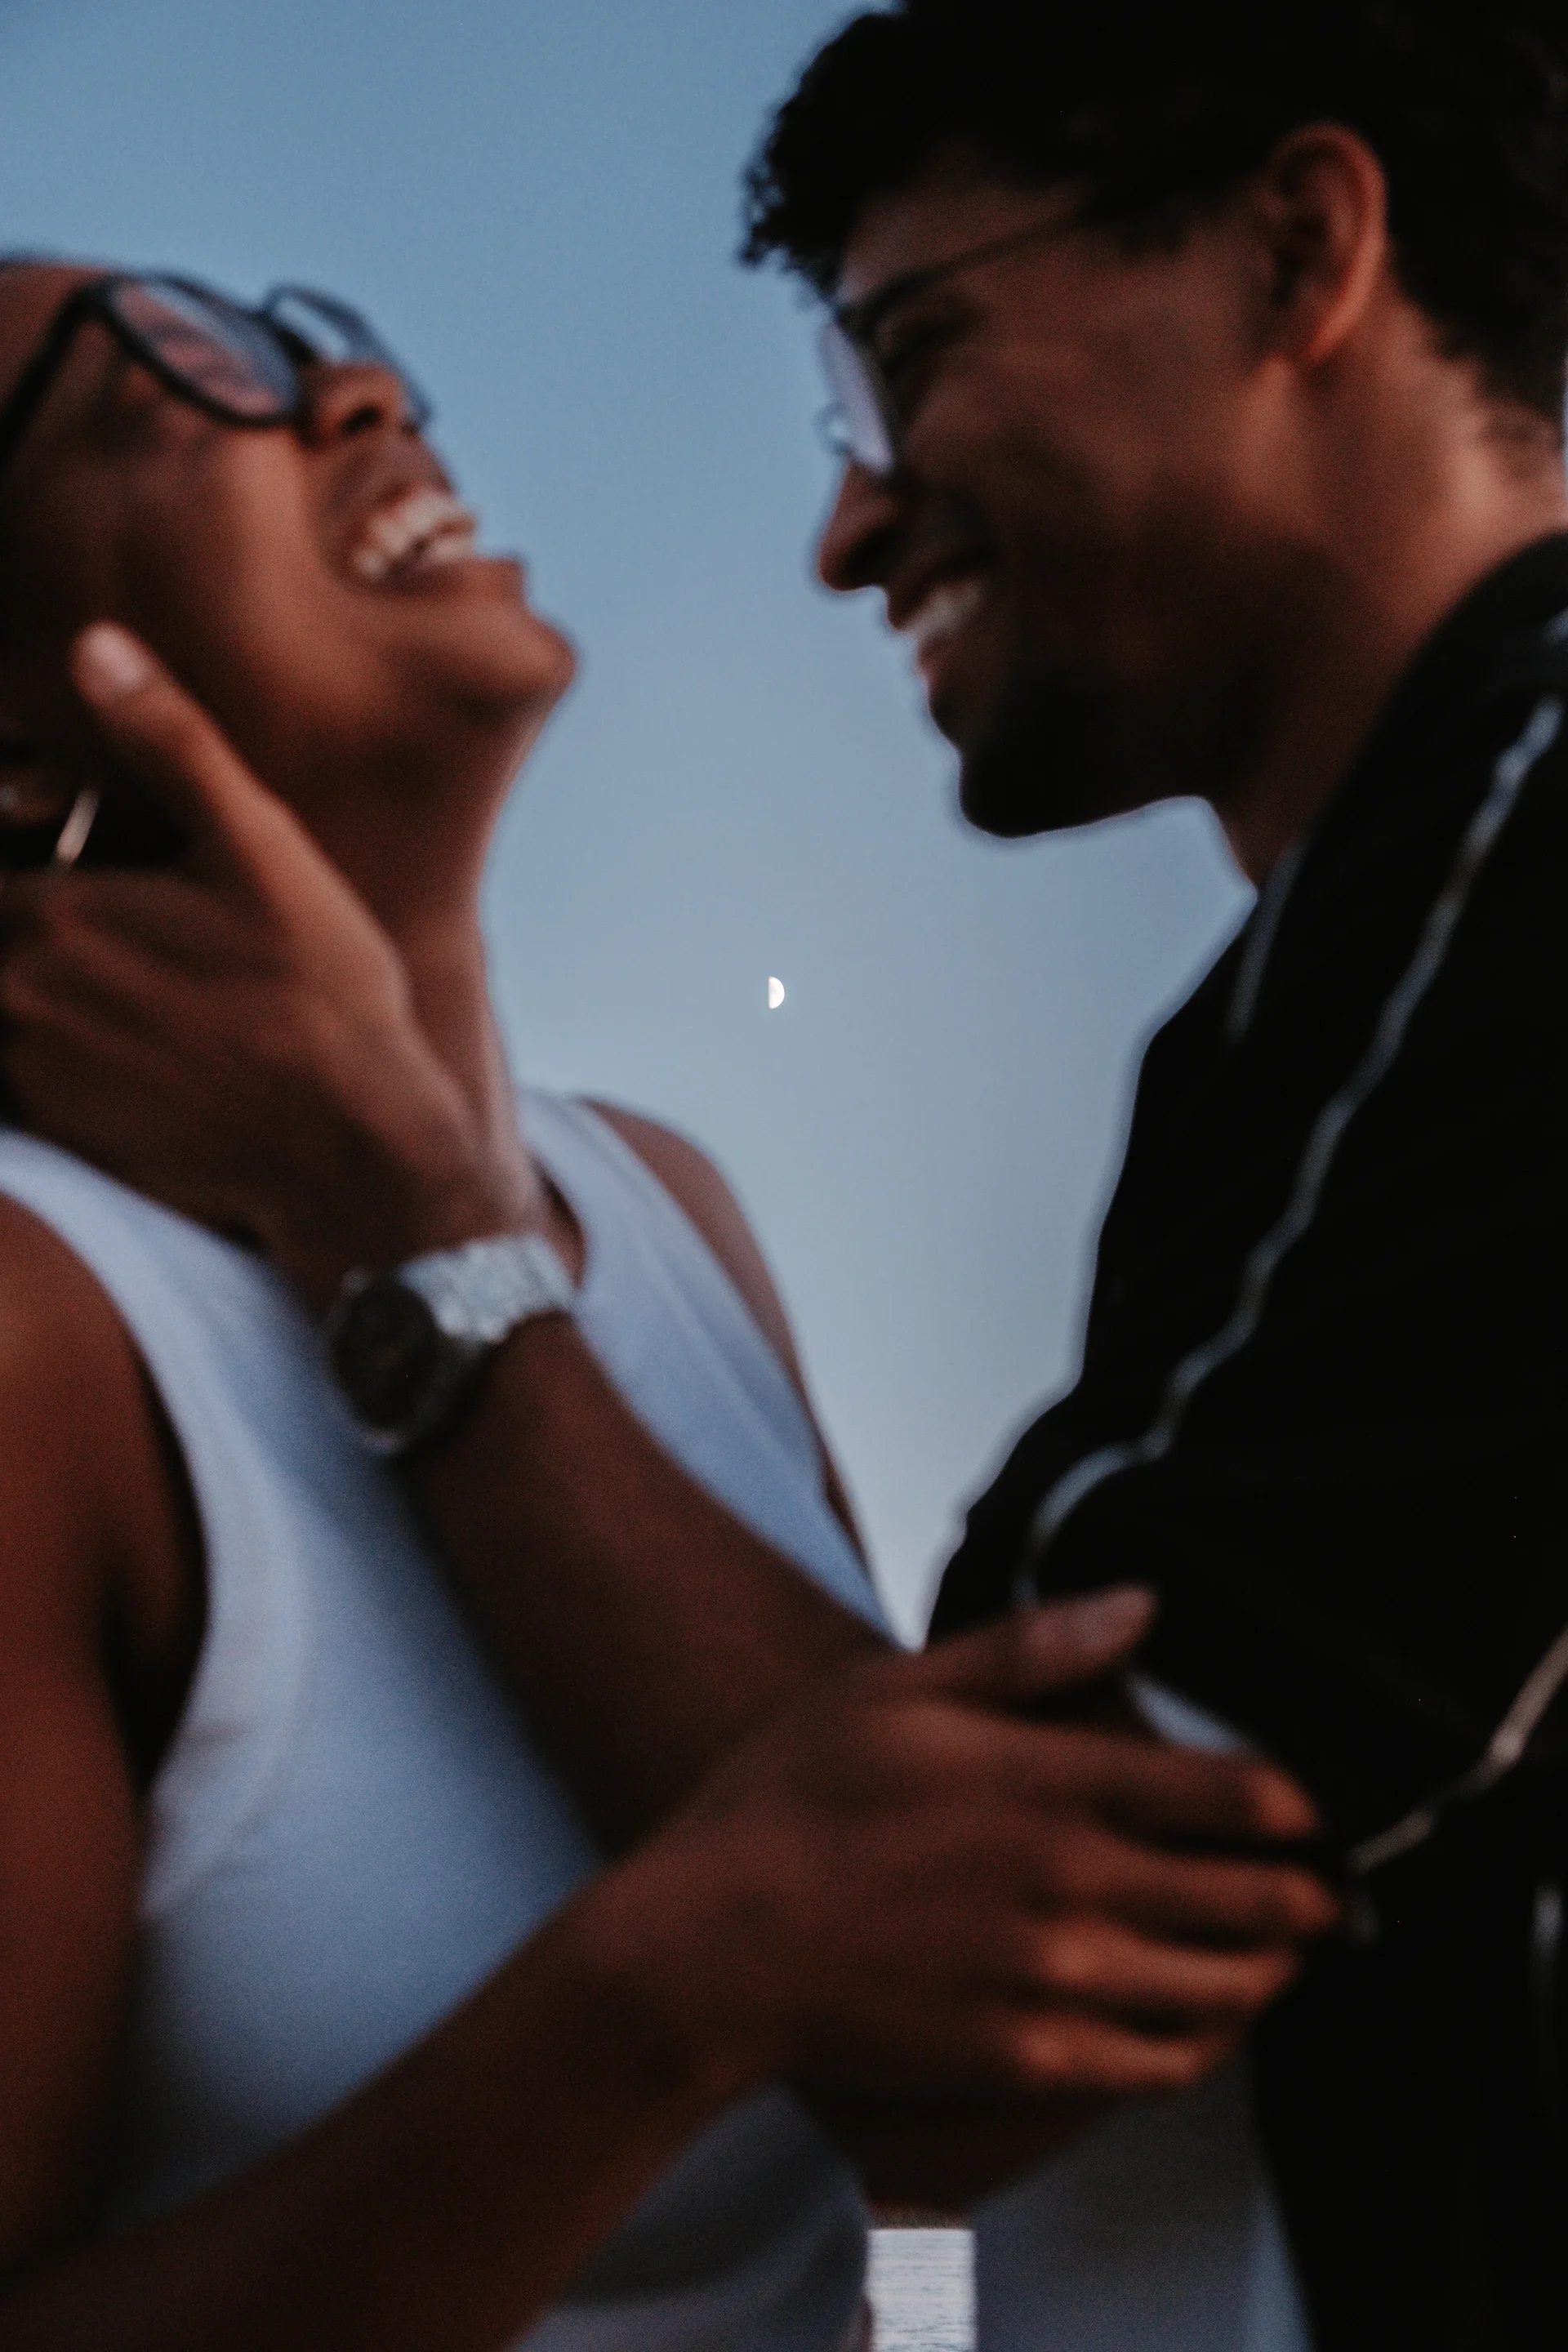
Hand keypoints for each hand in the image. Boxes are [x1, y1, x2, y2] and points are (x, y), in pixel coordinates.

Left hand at [0, 625, 536, 1306]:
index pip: (5, 857)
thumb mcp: (264, 850)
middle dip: (58, 924)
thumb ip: (172, 746)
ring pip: (16, 1005)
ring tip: (163, 997)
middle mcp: (20, 997)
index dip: (41, 847)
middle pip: (11, 938)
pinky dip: (64, 1055)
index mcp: (53, 913)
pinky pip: (28, 1077)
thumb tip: (95, 644)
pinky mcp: (61, 1139)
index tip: (120, 875)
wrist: (353, 1151)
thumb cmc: (324, 993)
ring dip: (55, 993)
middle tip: (164, 944)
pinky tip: (151, 1052)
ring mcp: (33, 1077)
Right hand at [594, 1590, 1336, 2142]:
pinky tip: (1206, 2019)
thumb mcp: (897, 1688)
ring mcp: (1058, 1984)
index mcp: (1052, 1786)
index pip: (1231, 1795)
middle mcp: (1076, 1888)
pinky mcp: (1030, 2060)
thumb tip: (1144, 1603)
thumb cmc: (793, 1799)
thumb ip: (1029, 1649)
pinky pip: (1163, 2063)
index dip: (1298, 1802)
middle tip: (1332, 1882)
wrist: (711, 1948)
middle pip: (1252, 1898)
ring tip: (1286, 1949)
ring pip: (1224, 1986)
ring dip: (1272, 1965)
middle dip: (1308, 1890)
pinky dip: (1208, 2040)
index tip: (1317, 1804)